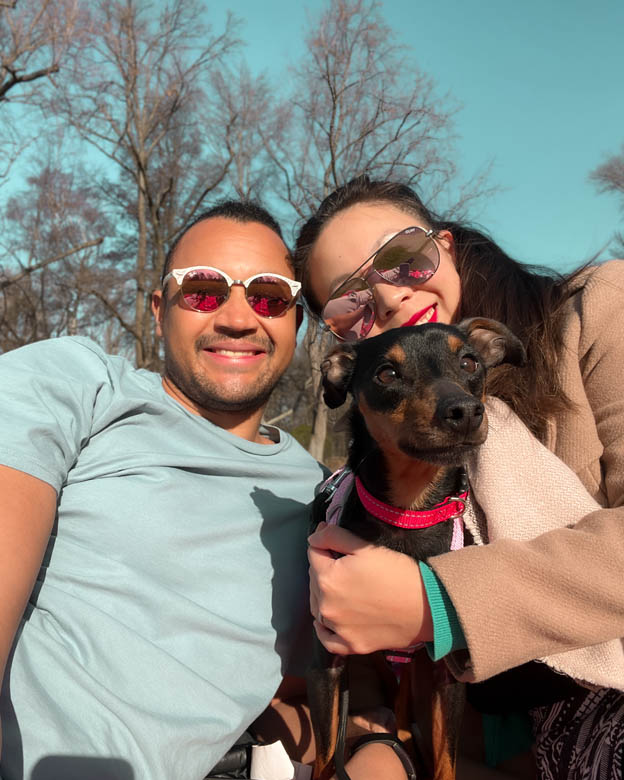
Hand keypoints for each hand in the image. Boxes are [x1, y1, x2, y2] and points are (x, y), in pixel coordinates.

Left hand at [308, 522, 432, 654]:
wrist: (427, 605)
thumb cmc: (398, 572)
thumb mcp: (365, 547)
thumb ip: (334, 537)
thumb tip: (315, 534)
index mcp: (327, 579)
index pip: (314, 553)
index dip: (324, 544)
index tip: (335, 541)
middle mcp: (326, 606)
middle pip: (314, 579)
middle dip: (324, 568)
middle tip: (344, 563)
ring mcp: (338, 629)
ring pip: (318, 606)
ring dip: (322, 594)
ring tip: (340, 586)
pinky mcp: (351, 645)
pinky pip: (327, 639)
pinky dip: (324, 629)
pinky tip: (327, 620)